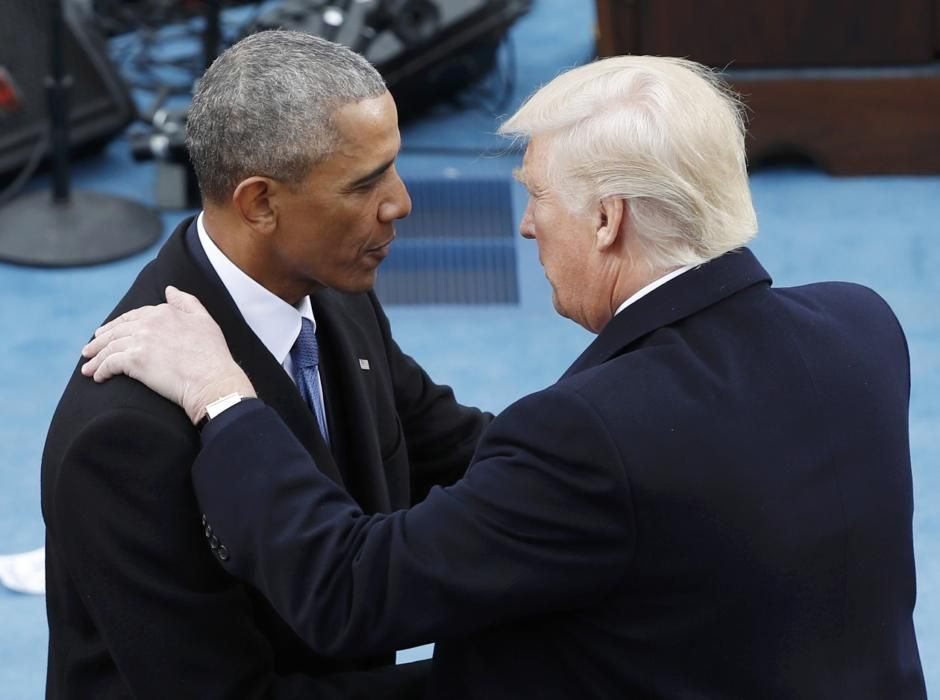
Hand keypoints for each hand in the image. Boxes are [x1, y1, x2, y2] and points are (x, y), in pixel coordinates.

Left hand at [82, 286, 255, 424]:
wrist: (212, 380)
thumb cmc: (213, 354)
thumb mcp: (205, 320)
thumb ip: (186, 302)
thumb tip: (169, 289)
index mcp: (163, 312)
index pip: (132, 316)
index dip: (118, 325)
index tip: (108, 333)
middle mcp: (148, 324)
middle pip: (115, 331)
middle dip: (99, 341)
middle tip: (89, 351)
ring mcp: (140, 341)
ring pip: (109, 347)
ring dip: (96, 358)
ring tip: (88, 368)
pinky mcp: (133, 361)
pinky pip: (109, 364)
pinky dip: (101, 370)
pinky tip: (98, 377)